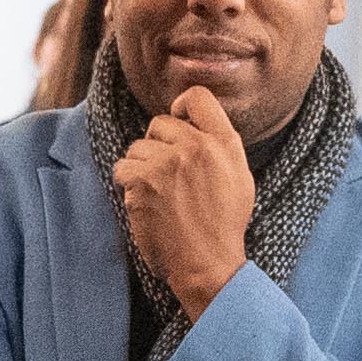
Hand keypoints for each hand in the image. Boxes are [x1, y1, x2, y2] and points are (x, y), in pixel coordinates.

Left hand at [116, 88, 262, 315]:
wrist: (208, 263)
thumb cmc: (223, 224)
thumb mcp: (238, 176)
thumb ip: (219, 144)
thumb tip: (192, 122)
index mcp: (224, 143)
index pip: (197, 97)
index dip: (180, 107)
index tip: (176, 122)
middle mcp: (197, 146)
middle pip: (159, 123)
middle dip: (157, 146)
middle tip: (167, 176)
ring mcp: (168, 163)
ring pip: (137, 148)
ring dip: (140, 168)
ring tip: (159, 194)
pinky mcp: (143, 182)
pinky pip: (122, 170)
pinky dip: (128, 186)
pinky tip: (146, 204)